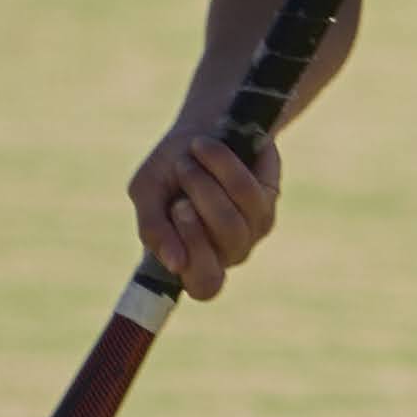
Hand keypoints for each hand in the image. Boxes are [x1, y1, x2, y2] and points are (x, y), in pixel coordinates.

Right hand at [128, 126, 280, 297]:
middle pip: (225, 240)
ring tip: (188, 158)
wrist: (193, 130)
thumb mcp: (146, 194)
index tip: (176, 213)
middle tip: (180, 173)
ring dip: (205, 180)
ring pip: (236, 217)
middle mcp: (227, 252)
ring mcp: (252, 228)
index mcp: (193, 260)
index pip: (205, 286)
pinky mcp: (269, 198)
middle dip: (198, 200)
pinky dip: (221, 163)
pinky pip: (248, 190)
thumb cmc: (167, 171)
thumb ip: (153, 230)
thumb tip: (175, 265)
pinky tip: (205, 147)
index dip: (195, 259)